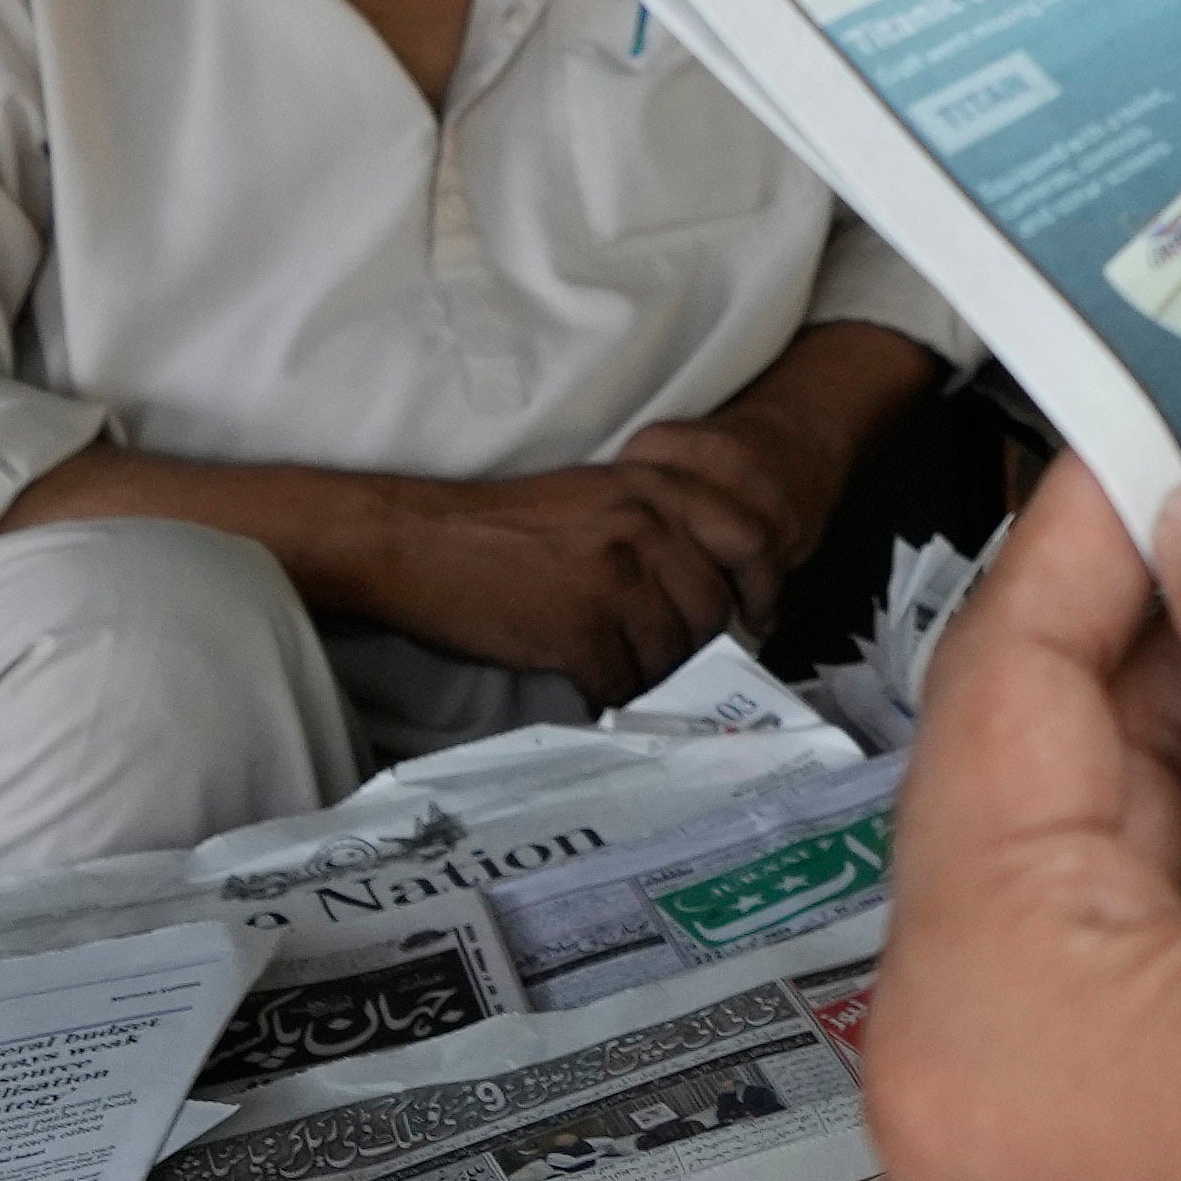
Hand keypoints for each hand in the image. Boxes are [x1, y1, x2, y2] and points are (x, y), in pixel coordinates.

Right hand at [338, 446, 785, 686]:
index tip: (758, 619)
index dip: (762, 585)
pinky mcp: (579, 627)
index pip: (749, 536)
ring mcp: (615, 577)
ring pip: (672, 652)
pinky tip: (582, 681)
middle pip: (711, 608)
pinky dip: (606, 693)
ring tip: (613, 667)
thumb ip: (656, 524)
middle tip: (659, 658)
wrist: (417, 542)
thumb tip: (712, 588)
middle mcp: (645, 526)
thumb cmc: (501, 526)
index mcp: (654, 487)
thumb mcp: (594, 495)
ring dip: (648, 673)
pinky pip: (622, 681)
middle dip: (691, 644)